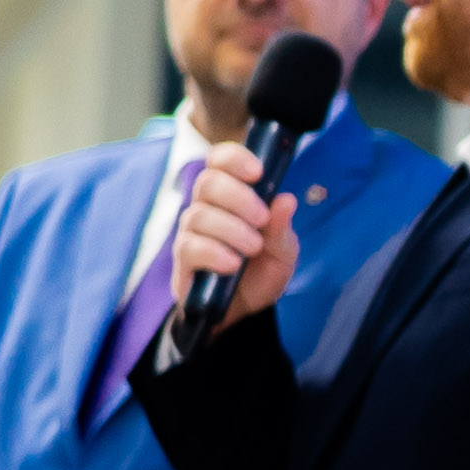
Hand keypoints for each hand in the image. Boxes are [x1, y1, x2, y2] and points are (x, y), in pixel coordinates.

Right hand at [168, 141, 298, 334]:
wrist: (244, 311)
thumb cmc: (261, 271)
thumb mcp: (283, 251)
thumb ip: (281, 227)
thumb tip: (286, 199)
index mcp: (232, 196)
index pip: (220, 161)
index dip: (234, 159)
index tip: (257, 172)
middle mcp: (207, 208)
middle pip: (208, 182)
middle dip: (239, 197)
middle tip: (261, 219)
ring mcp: (191, 233)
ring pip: (199, 214)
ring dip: (231, 229)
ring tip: (253, 248)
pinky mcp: (182, 260)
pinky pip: (189, 246)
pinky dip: (214, 252)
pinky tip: (232, 264)